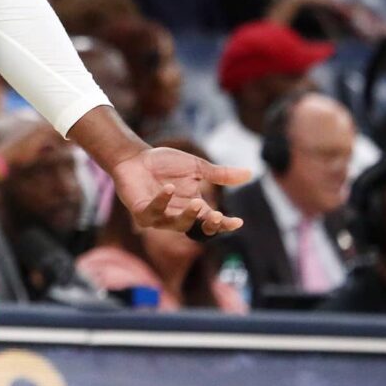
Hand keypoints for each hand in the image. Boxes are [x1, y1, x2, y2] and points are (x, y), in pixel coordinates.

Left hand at [109, 147, 251, 236]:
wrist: (135, 157)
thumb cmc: (164, 163)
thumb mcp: (197, 167)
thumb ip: (220, 174)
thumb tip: (250, 174)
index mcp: (194, 206)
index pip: (211, 221)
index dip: (224, 225)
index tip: (238, 222)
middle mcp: (178, 215)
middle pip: (197, 228)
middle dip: (208, 224)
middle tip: (216, 215)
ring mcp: (159, 216)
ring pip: (177, 224)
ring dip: (188, 215)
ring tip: (197, 202)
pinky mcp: (141, 212)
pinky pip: (153, 213)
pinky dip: (161, 202)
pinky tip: (168, 189)